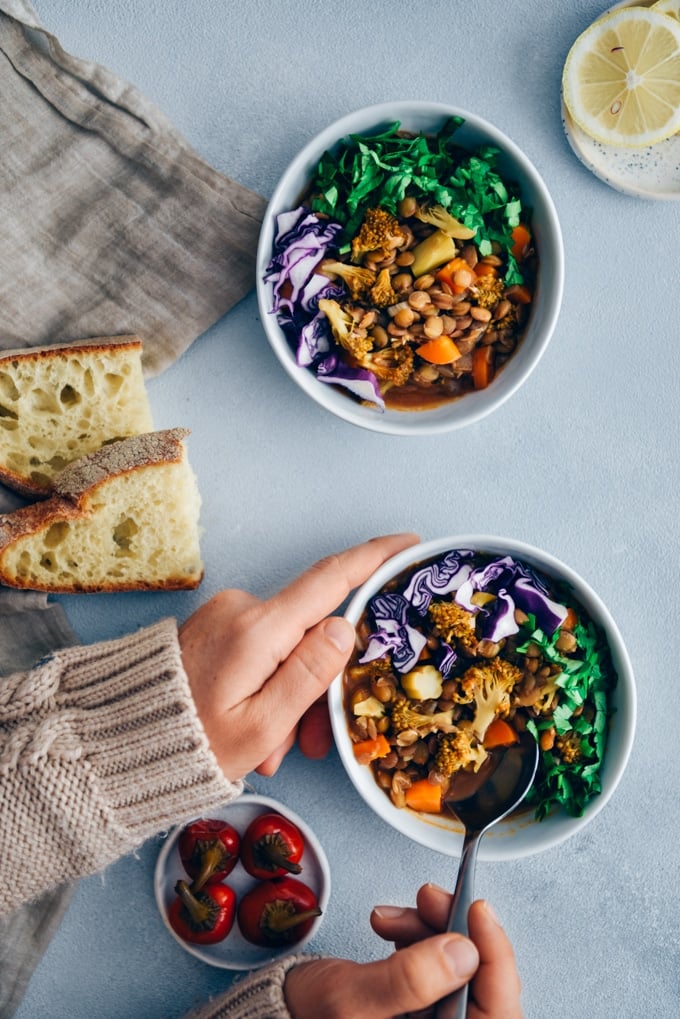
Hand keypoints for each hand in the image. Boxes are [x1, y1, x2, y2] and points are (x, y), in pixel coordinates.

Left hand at [178, 533, 418, 779]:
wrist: (121, 746)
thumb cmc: (189, 746)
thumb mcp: (262, 726)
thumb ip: (310, 674)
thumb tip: (345, 626)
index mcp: (258, 629)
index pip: (330, 580)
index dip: (374, 560)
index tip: (408, 544)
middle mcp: (241, 609)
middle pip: (312, 633)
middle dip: (318, 686)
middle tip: (309, 741)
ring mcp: (226, 615)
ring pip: (287, 648)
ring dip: (290, 696)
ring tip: (269, 748)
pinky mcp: (215, 627)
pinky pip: (262, 650)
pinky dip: (268, 686)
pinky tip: (254, 728)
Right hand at [284, 885, 521, 1018]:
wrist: (278, 1012)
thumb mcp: (354, 1000)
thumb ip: (411, 979)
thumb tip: (464, 951)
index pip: (498, 1012)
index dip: (496, 959)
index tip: (477, 911)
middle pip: (479, 984)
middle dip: (454, 933)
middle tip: (430, 899)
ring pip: (458, 967)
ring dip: (431, 929)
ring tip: (393, 917)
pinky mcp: (422, 1006)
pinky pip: (438, 964)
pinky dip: (419, 936)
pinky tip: (393, 927)